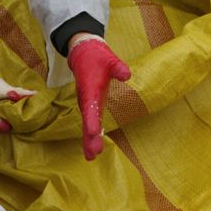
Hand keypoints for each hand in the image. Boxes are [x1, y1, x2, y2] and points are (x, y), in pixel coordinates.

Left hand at [0, 70, 35, 130]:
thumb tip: (8, 127)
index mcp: (1, 88)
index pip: (20, 92)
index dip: (30, 96)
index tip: (42, 97)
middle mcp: (0, 83)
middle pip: (14, 92)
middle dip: (22, 100)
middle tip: (31, 109)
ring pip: (6, 92)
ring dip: (12, 100)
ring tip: (17, 111)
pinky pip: (0, 91)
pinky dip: (4, 98)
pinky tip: (1, 106)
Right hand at [67, 35, 130, 159]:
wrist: (84, 54)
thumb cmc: (98, 58)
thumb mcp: (110, 59)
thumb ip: (118, 67)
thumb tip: (127, 74)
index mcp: (90, 88)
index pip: (90, 105)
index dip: (91, 119)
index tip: (93, 132)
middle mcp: (86, 98)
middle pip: (87, 119)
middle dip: (89, 136)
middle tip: (93, 153)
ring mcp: (88, 102)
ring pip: (87, 122)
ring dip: (88, 139)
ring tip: (91, 156)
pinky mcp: (91, 104)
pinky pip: (90, 121)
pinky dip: (90, 133)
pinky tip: (94, 147)